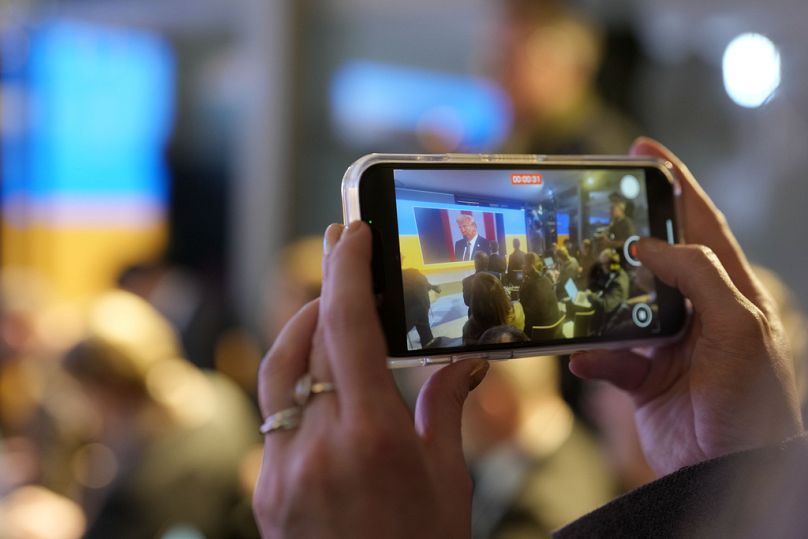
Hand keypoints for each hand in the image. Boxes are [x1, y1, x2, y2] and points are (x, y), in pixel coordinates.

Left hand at [253, 221, 488, 537]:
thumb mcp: (448, 481)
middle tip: (342, 259)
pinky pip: (274, 415)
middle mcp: (317, 445)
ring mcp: (280, 468)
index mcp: (372, 436)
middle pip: (303, 341)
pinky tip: (323, 384)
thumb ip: (446, 409)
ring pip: (278, 374)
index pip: (347, 328)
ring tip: (331, 313)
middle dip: (323, 293)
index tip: (350, 231)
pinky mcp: (264, 487)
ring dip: (302, 334)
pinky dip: (296, 384)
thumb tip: (463, 363)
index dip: (347, 270)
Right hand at [570, 138, 802, 475]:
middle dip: (622, 234)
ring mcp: (666, 343)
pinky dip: (592, 358)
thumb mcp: (739, 326)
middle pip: (653, 257)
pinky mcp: (642, 377)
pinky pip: (606, 357)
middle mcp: (696, 310)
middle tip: (590, 211)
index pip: (700, 222)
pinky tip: (582, 359)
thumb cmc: (753, 398)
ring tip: (572, 283)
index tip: (643, 150)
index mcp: (729, 289)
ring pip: (620, 306)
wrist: (729, 469)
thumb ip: (699, 277)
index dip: (674, 183)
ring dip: (597, 300)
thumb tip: (650, 246)